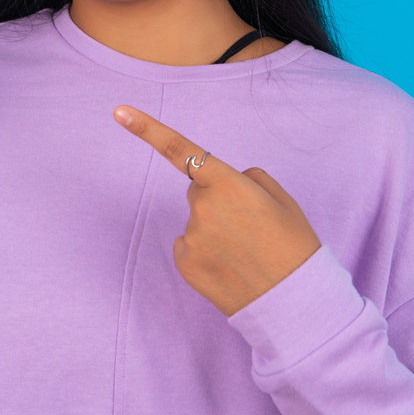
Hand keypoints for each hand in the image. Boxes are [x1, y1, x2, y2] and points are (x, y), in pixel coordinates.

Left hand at [114, 105, 321, 315]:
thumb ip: (246, 178)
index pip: (181, 150)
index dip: (147, 129)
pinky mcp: (184, 264)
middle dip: (218, 200)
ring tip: (245, 250)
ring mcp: (191, 237)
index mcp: (228, 184)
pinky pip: (189, 245)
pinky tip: (229, 265)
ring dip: (214, 230)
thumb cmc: (292, 244)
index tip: (119, 112)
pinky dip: (205, 252)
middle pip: (198, 191)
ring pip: (196, 221)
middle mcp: (203, 208)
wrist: (294, 301)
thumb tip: (219, 181)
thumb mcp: (280, 198)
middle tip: (250, 226)